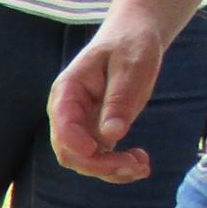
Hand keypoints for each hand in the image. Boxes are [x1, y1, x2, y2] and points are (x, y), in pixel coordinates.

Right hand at [50, 19, 166, 182]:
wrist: (133, 37)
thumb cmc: (131, 44)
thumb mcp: (131, 65)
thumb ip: (119, 98)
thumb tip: (112, 135)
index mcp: (68, 91)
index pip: (62, 124)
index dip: (75, 141)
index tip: (97, 150)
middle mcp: (68, 113)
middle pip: (70, 151)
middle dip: (99, 164)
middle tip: (135, 165)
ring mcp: (81, 126)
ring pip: (85, 161)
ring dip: (112, 170)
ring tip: (143, 166)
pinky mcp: (96, 133)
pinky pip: (101, 159)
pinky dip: (119, 167)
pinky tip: (141, 162)